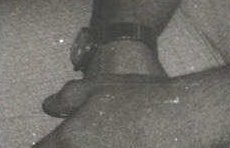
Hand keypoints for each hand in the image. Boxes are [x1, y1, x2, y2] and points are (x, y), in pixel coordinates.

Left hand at [36, 74, 215, 147]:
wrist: (185, 118)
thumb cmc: (141, 98)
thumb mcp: (99, 87)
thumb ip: (68, 98)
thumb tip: (48, 106)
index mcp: (72, 139)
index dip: (44, 146)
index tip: (51, 142)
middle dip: (63, 147)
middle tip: (84, 137)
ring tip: (101, 139)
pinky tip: (120, 143)